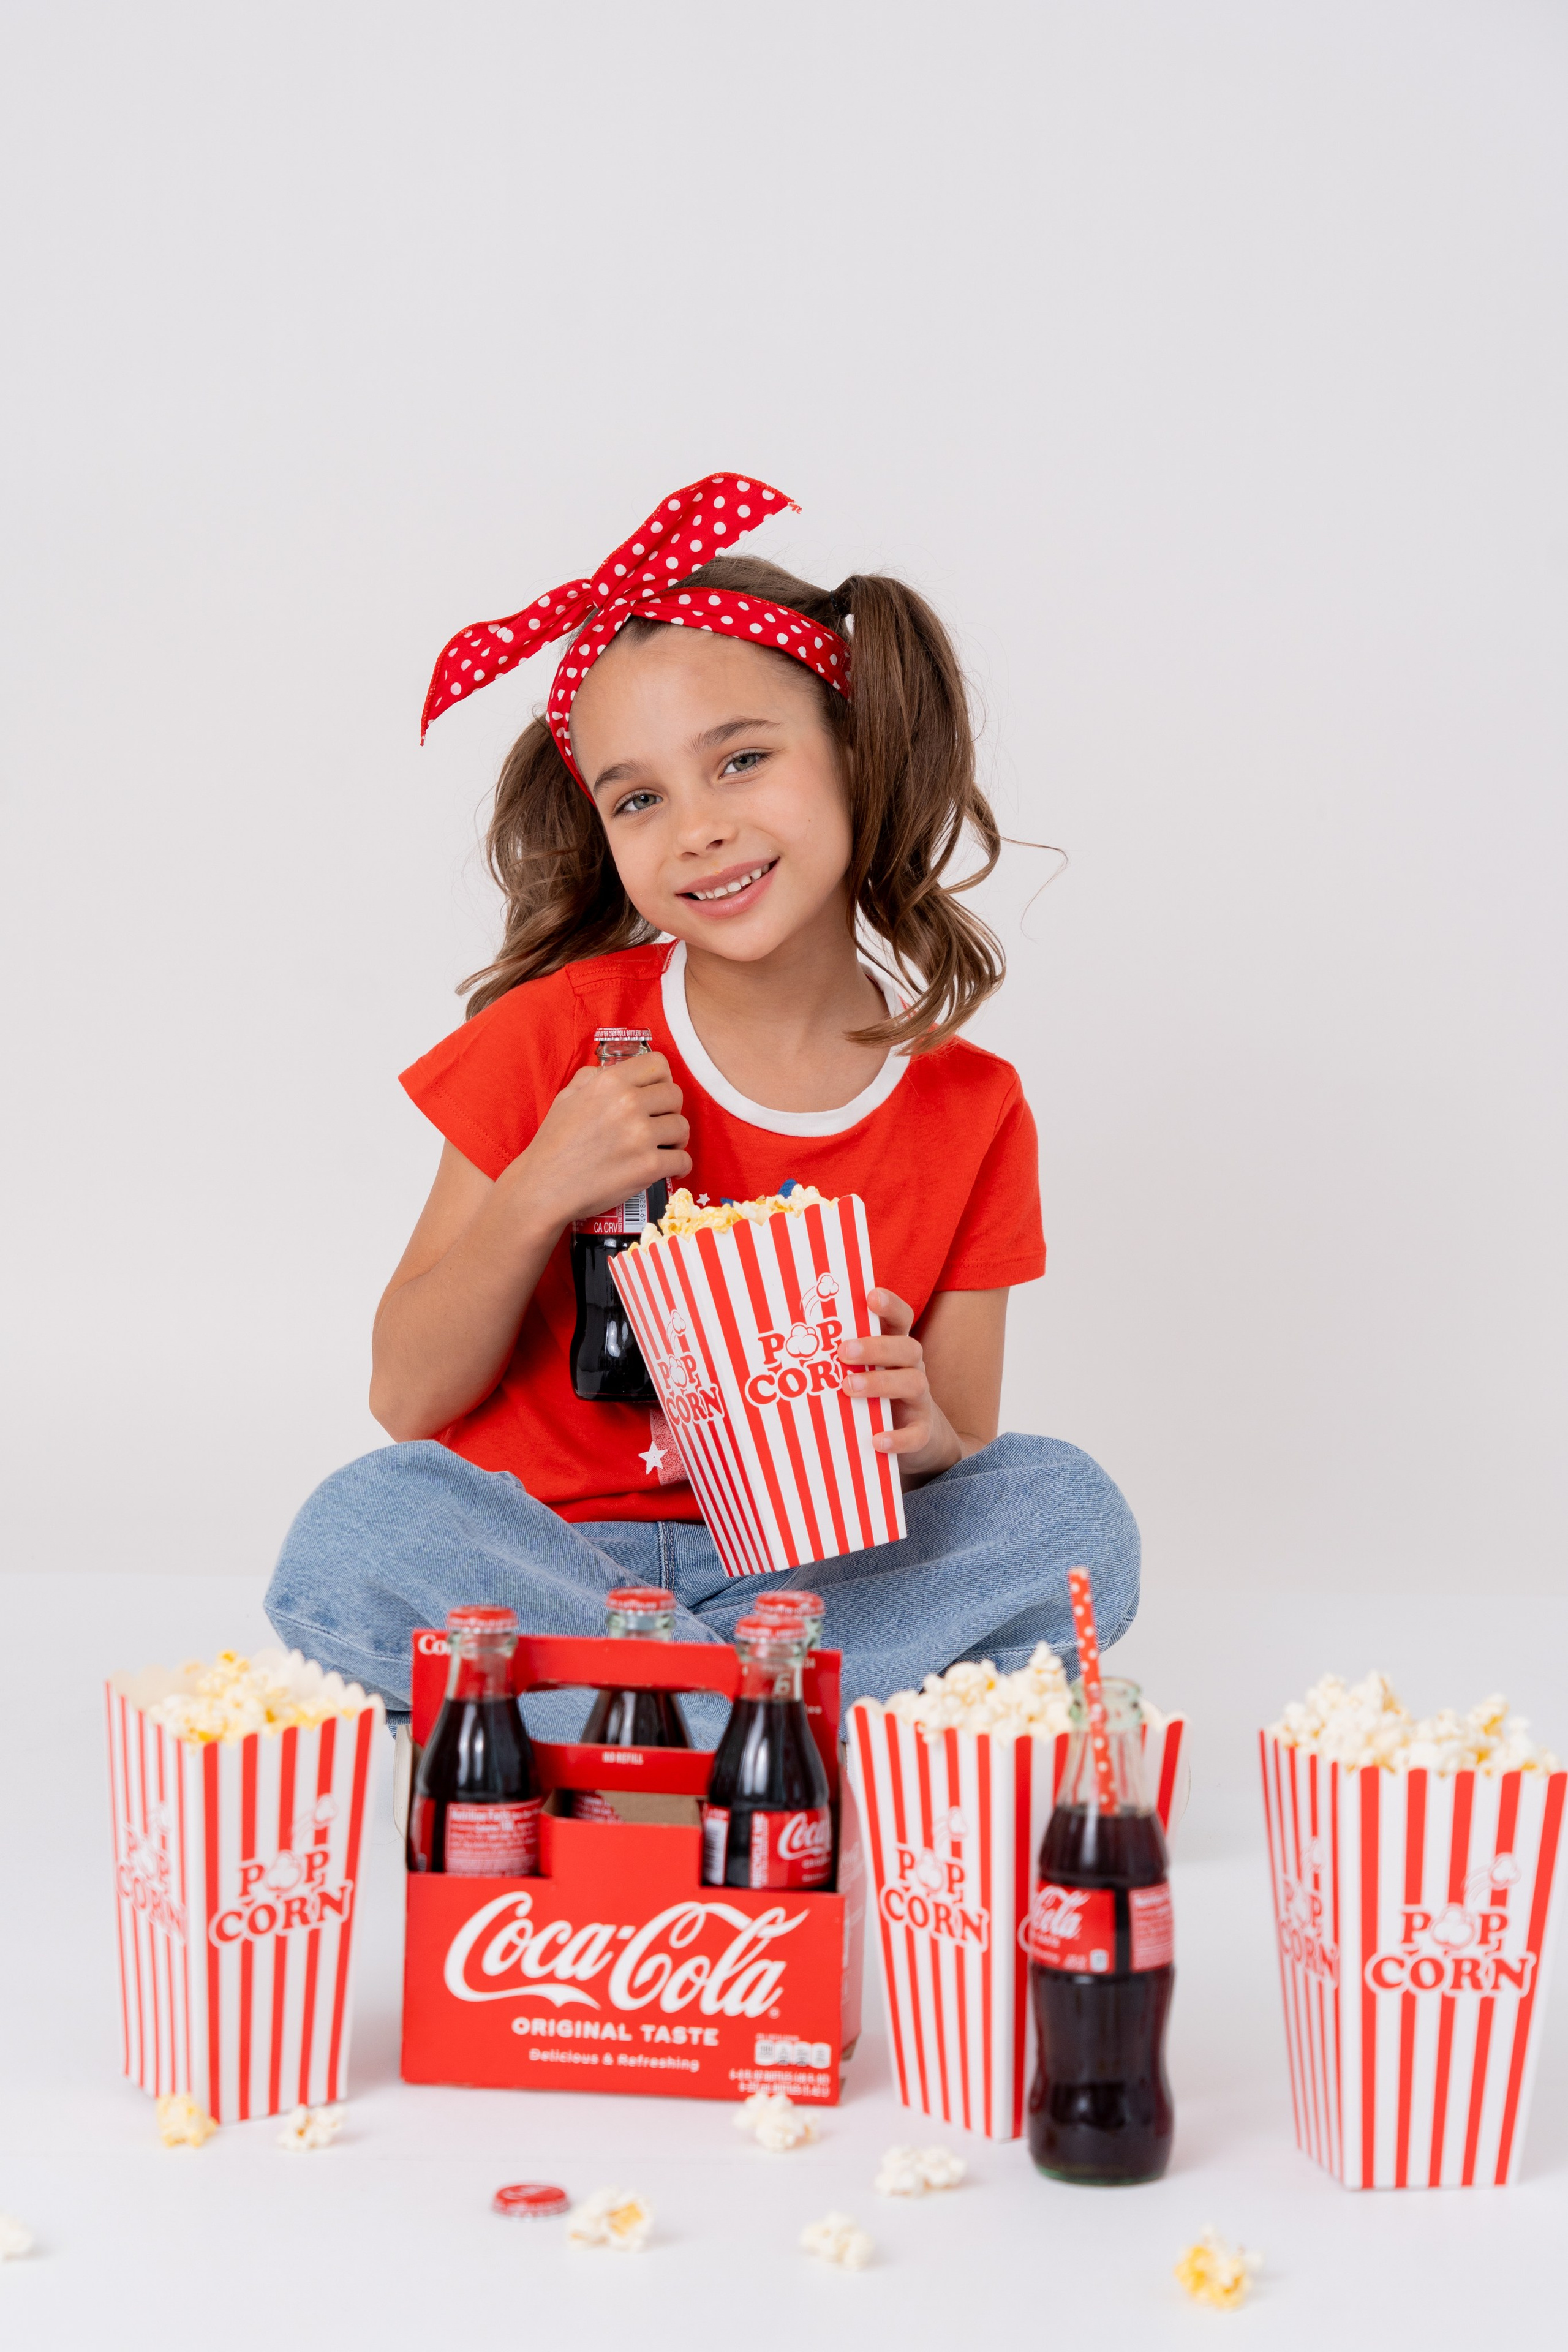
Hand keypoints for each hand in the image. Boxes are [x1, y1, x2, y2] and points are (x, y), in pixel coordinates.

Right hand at [501, 1053, 691, 1233]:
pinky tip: (669, 1169)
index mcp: (610, 1082)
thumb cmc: (553, 1144)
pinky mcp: (648, 1166)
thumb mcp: (566, 1097)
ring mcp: (640, 1135)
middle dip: (670, 1110)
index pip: (659, 1064)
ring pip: (682, 1128)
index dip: (661, 1080)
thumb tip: (611, 1070)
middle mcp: (628, 1103)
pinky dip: (679, 1166)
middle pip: (675, 1095)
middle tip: (659, 1124)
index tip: (656, 1094)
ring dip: (676, 1139)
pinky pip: (683, 1161)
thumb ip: (592, 1077)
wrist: (544, 1187)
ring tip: (663, 1147)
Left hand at [838, 1288, 959, 1480]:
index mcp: (895, 1348)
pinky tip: (877, 1440)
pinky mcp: (921, 1431)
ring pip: (913, 1383)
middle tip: (843, 1352)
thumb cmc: (873, 1396)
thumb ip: (836, 1357)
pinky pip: (916, 1434)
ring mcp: (919, 1400)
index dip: (890, 1305)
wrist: (913, 1436)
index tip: (871, 1295)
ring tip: (848, 1388)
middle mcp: (911, 1368)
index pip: (901, 1319)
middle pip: (907, 1348)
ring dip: (880, 1383)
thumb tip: (783, 1342)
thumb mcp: (861, 1371)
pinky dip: (898, 1437)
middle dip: (875, 1347)